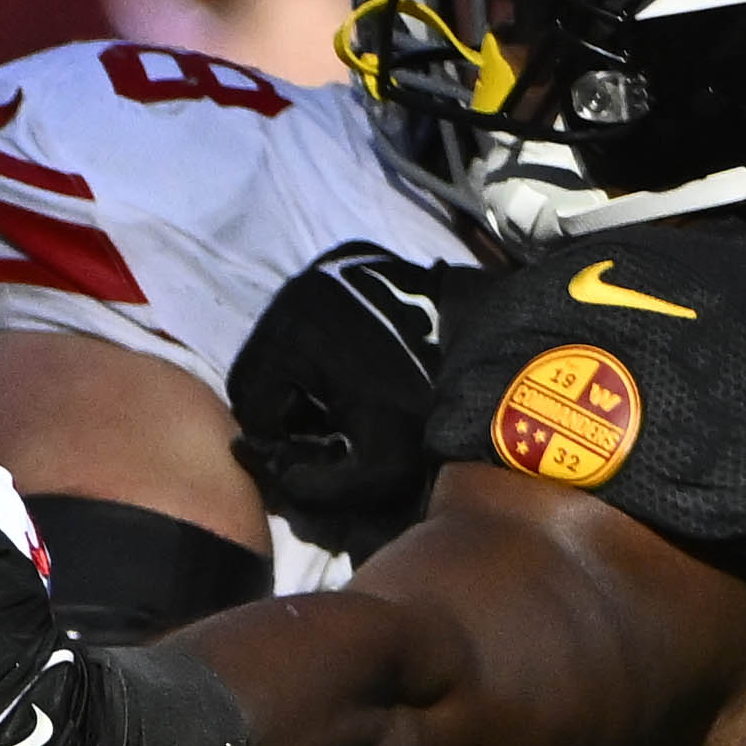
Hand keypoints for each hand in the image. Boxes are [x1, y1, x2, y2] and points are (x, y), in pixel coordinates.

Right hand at [228, 245, 456, 558]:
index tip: (320, 452)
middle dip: (285, 408)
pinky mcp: (346, 258)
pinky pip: (307, 313)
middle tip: (327, 428)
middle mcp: (295, 290)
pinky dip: (319, 344)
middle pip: (259, 372)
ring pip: (278, 343)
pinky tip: (354, 363)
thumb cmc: (432, 403)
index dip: (281, 443)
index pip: (252, 409)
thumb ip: (315, 488)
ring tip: (341, 396)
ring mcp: (321, 269)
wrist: (493, 339)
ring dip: (299, 378)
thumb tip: (277, 472)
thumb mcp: (378, 466)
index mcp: (291, 335)